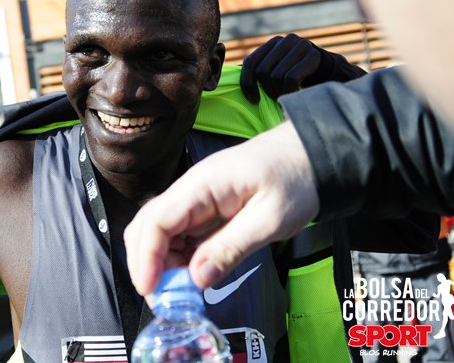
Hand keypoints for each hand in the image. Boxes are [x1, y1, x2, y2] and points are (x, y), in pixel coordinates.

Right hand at [124, 121, 319, 293]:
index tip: (149, 288)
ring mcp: (195, 200)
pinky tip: (189, 276)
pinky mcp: (203, 210)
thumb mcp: (270, 219)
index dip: (146, 256)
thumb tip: (197, 278)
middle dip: (146, 262)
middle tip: (162, 298)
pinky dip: (178, 259)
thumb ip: (232, 248)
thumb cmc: (294, 179)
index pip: (157, 220)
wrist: (307, 157)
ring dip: (161, 263)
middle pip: (148, 226)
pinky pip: (179, 236)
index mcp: (202, 184)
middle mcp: (190, 190)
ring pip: (160, 233)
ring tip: (177, 292)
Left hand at [240, 34, 365, 102]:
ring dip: (279, 91)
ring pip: (276, 76)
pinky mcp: (313, 55)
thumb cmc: (299, 76)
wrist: (330, 74)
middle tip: (275, 96)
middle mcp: (285, 40)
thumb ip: (260, 71)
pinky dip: (289, 91)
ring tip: (285, 95)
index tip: (254, 99)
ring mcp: (300, 45)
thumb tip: (230, 82)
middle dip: (267, 89)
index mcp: (273, 43)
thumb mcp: (278, 70)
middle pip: (262, 71)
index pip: (250, 62)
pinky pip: (290, 78)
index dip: (247, 83)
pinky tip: (293, 93)